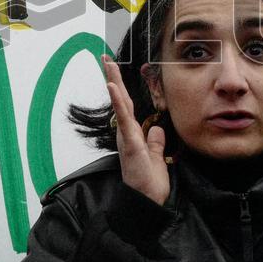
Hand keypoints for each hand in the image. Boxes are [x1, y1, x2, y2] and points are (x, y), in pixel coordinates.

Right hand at [103, 55, 169, 204]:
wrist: (145, 203)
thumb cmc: (149, 184)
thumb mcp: (156, 159)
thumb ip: (156, 143)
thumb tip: (156, 130)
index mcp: (132, 135)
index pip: (127, 106)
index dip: (121, 87)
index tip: (114, 70)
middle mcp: (126, 134)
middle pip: (120, 100)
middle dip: (113, 77)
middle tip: (105, 58)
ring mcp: (127, 138)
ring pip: (120, 105)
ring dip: (114, 83)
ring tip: (108, 65)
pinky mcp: (130, 144)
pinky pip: (124, 119)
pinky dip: (118, 102)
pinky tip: (113, 87)